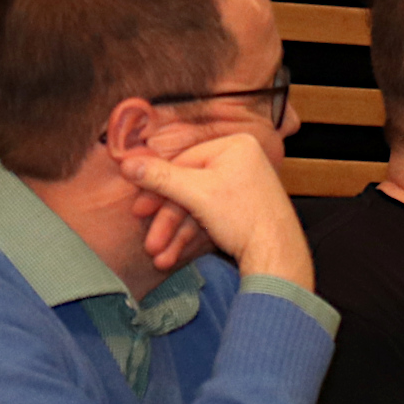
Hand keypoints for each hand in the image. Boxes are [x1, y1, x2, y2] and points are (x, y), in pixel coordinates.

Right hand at [122, 132, 311, 292]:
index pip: (184, 162)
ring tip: (160, 258)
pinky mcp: (242, 210)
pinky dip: (191, 238)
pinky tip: (174, 257)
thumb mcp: (195, 194)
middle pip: (188, 188)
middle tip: (149, 242)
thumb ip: (159, 178)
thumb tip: (127, 163)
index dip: (157, 188)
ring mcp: (243, 186)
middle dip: (166, 220)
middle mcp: (242, 161)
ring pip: (196, 207)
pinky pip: (209, 218)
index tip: (138, 210)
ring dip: (175, 235)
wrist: (277, 256)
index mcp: (235, 146)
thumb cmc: (243, 218)